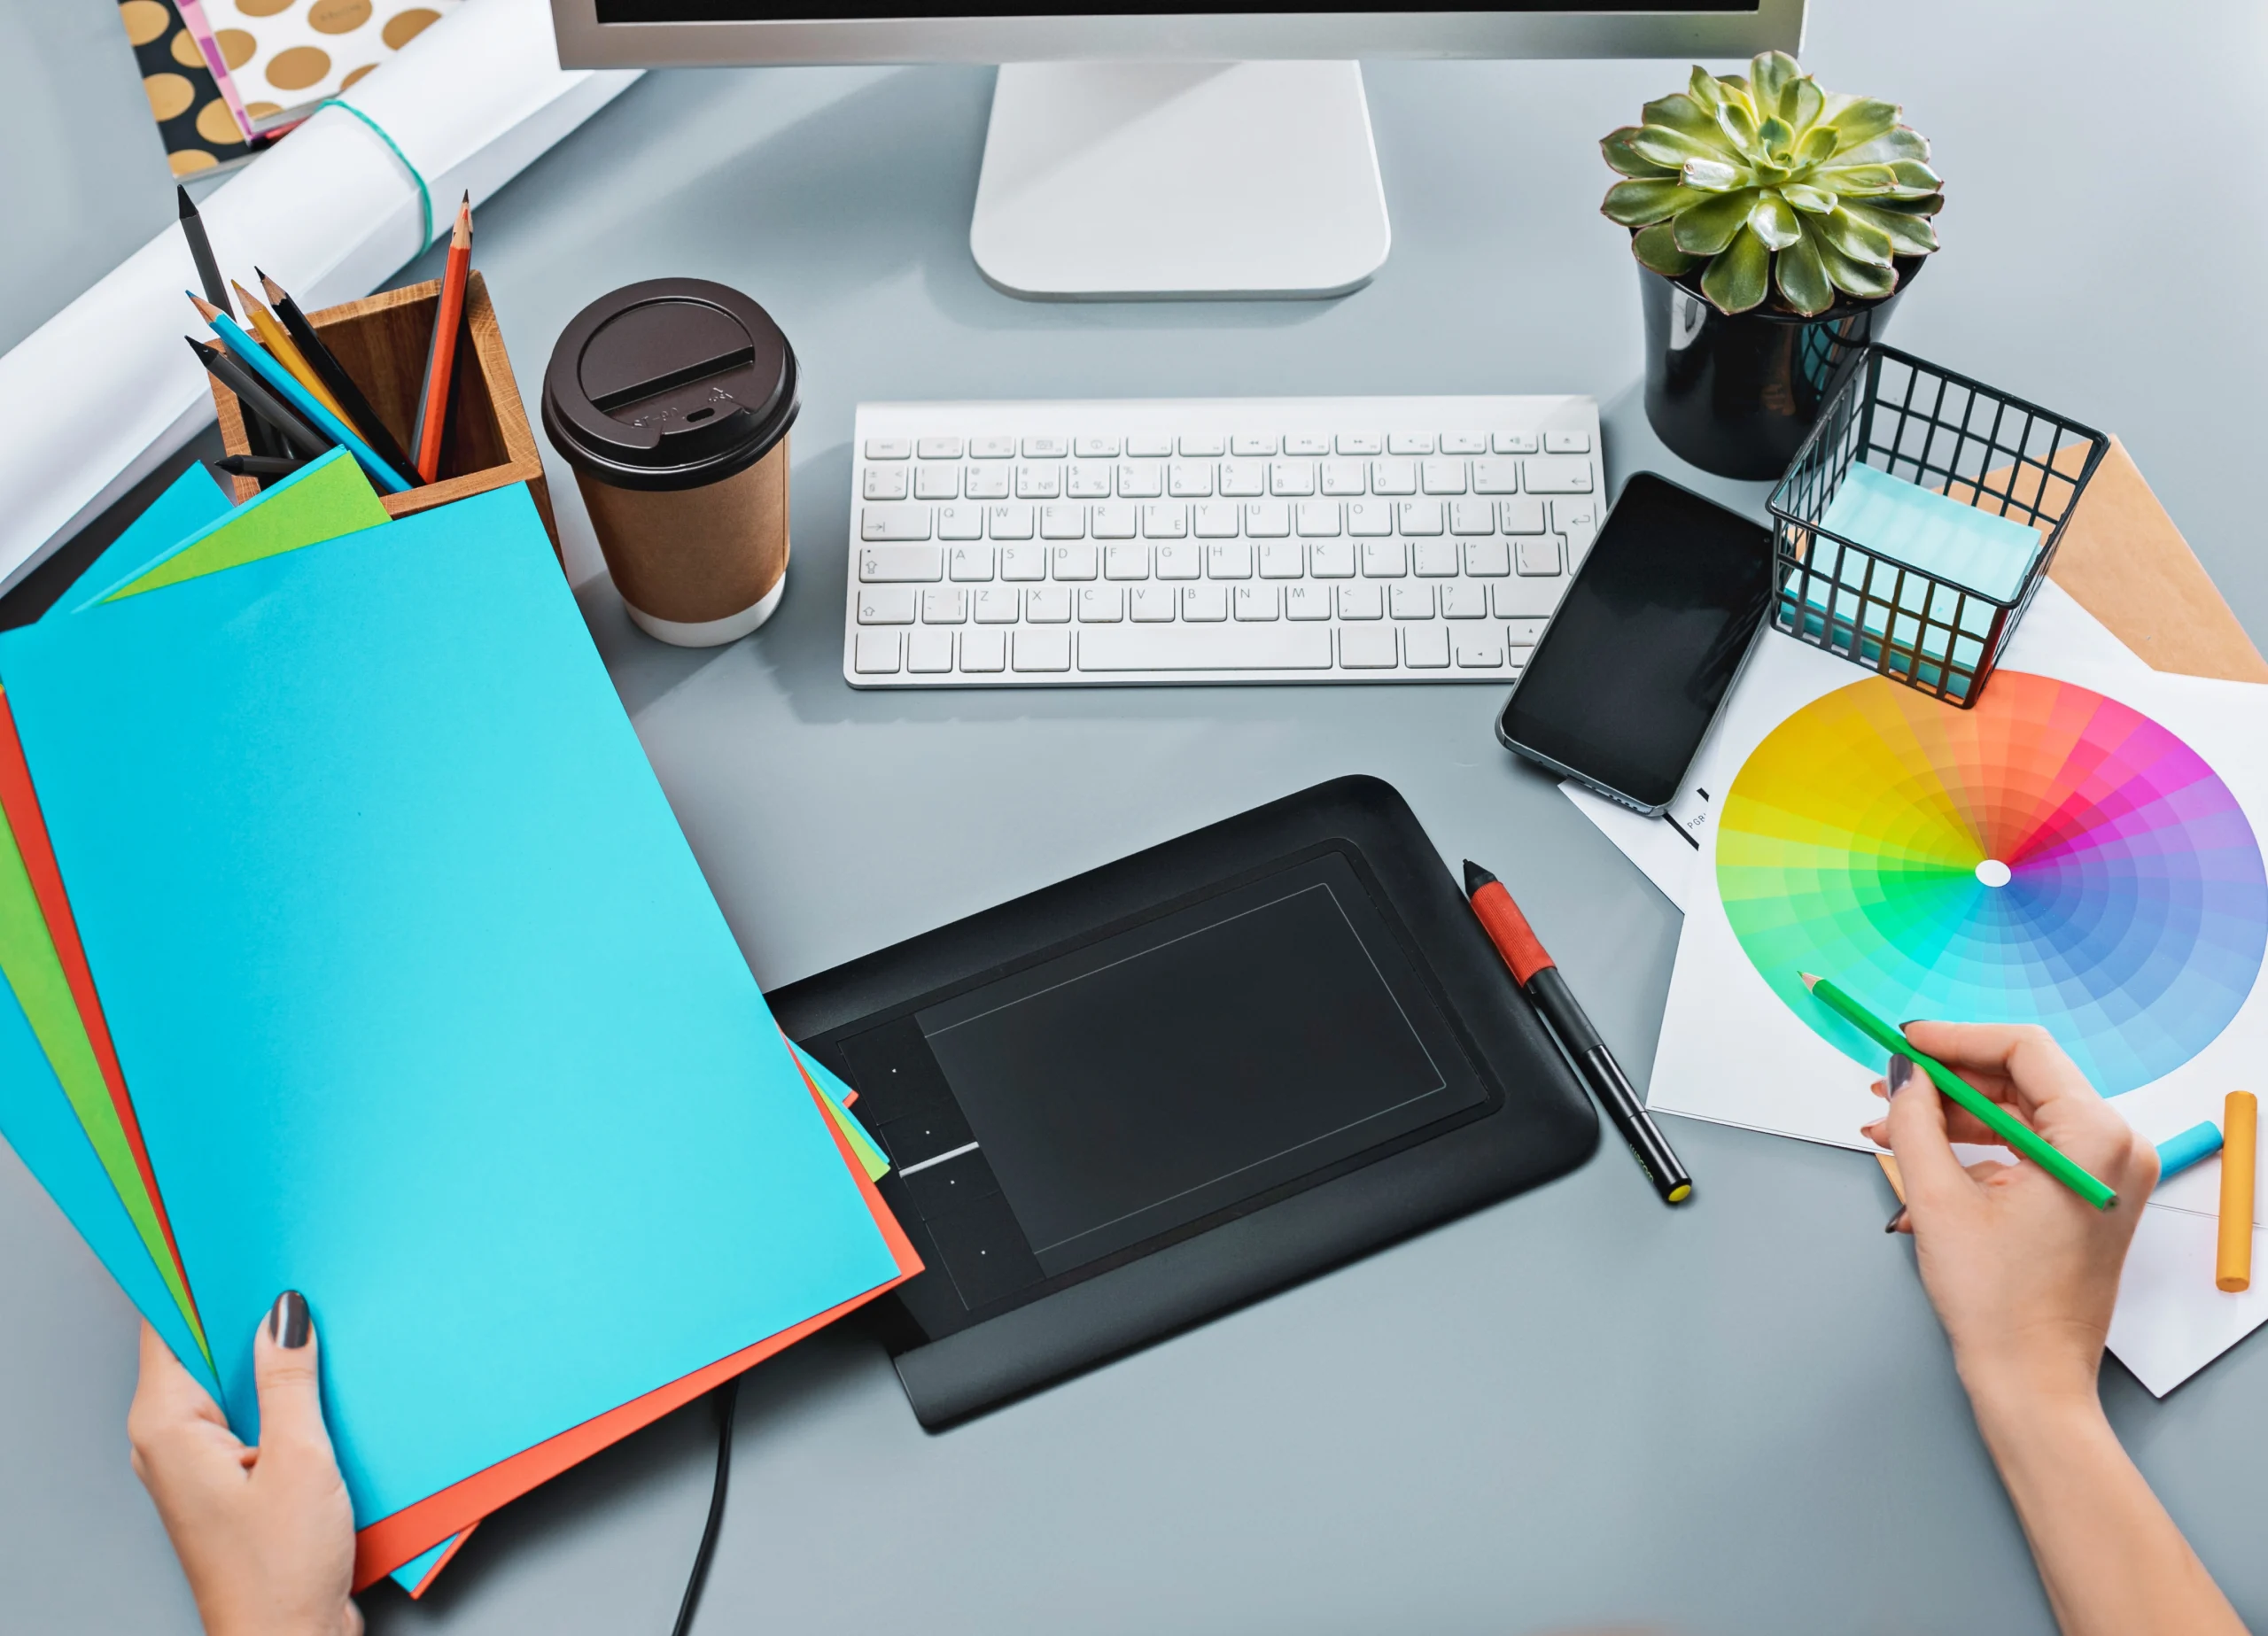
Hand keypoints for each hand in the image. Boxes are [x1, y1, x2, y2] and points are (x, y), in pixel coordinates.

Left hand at [129, 1294, 359, 1635]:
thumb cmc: (279, 1571)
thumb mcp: (300, 1459)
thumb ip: (290, 1379)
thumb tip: (284, 1313)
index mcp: (167, 1427)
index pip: (168, 1326)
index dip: (201, 1280)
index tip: (238, 1242)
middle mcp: (172, 1440)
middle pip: (202, 1349)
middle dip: (249, 1314)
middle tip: (298, 1275)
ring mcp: (202, 1462)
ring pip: (233, 1382)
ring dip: (274, 1358)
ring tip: (321, 1326)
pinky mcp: (235, 1479)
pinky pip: (255, 1415)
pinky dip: (285, 1395)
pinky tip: (325, 1384)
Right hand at [1859, 1022, 2158, 1406]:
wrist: (2030, 1380)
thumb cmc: (1999, 1304)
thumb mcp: (1939, 1199)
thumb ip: (1916, 1121)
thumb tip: (1904, 1075)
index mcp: (2094, 1139)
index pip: (2024, 1050)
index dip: (1955, 1039)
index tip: (1905, 1043)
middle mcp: (2114, 1149)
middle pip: (2021, 1080)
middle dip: (1946, 1082)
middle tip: (1888, 1085)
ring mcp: (2105, 1174)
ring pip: (2019, 1114)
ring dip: (1953, 1117)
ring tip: (1889, 1128)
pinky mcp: (2088, 1195)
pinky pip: (2028, 1148)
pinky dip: (1975, 1148)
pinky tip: (1920, 1159)